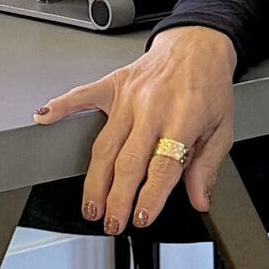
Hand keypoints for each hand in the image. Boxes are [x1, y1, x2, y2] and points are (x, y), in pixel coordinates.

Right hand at [33, 26, 238, 233]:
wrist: (198, 45)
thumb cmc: (209, 85)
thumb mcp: (223, 127)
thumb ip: (208, 165)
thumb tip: (200, 199)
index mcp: (184, 118)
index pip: (163, 165)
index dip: (151, 195)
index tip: (141, 217)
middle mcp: (153, 108)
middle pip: (129, 161)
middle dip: (118, 198)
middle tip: (112, 223)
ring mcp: (130, 97)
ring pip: (105, 144)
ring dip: (95, 180)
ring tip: (92, 206)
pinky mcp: (114, 85)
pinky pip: (83, 96)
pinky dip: (62, 106)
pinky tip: (45, 119)